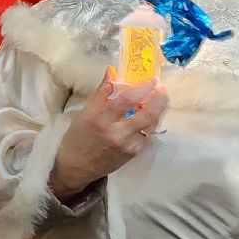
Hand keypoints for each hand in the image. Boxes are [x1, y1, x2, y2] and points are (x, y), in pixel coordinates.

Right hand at [50, 73, 165, 201]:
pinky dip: (150, 124)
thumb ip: (101, 92)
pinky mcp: (133, 154)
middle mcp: (117, 134)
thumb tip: (112, 71)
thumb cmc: (78, 137)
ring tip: (158, 99)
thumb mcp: (84, 113)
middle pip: (147, 114)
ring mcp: (128, 146)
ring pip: (152, 125)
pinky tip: (147, 117)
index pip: (127, 100)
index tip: (151, 79)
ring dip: (158, 110)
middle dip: (159, 99)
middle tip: (161, 88)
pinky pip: (148, 136)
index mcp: (101, 120)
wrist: (77, 166)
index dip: (142, 88)